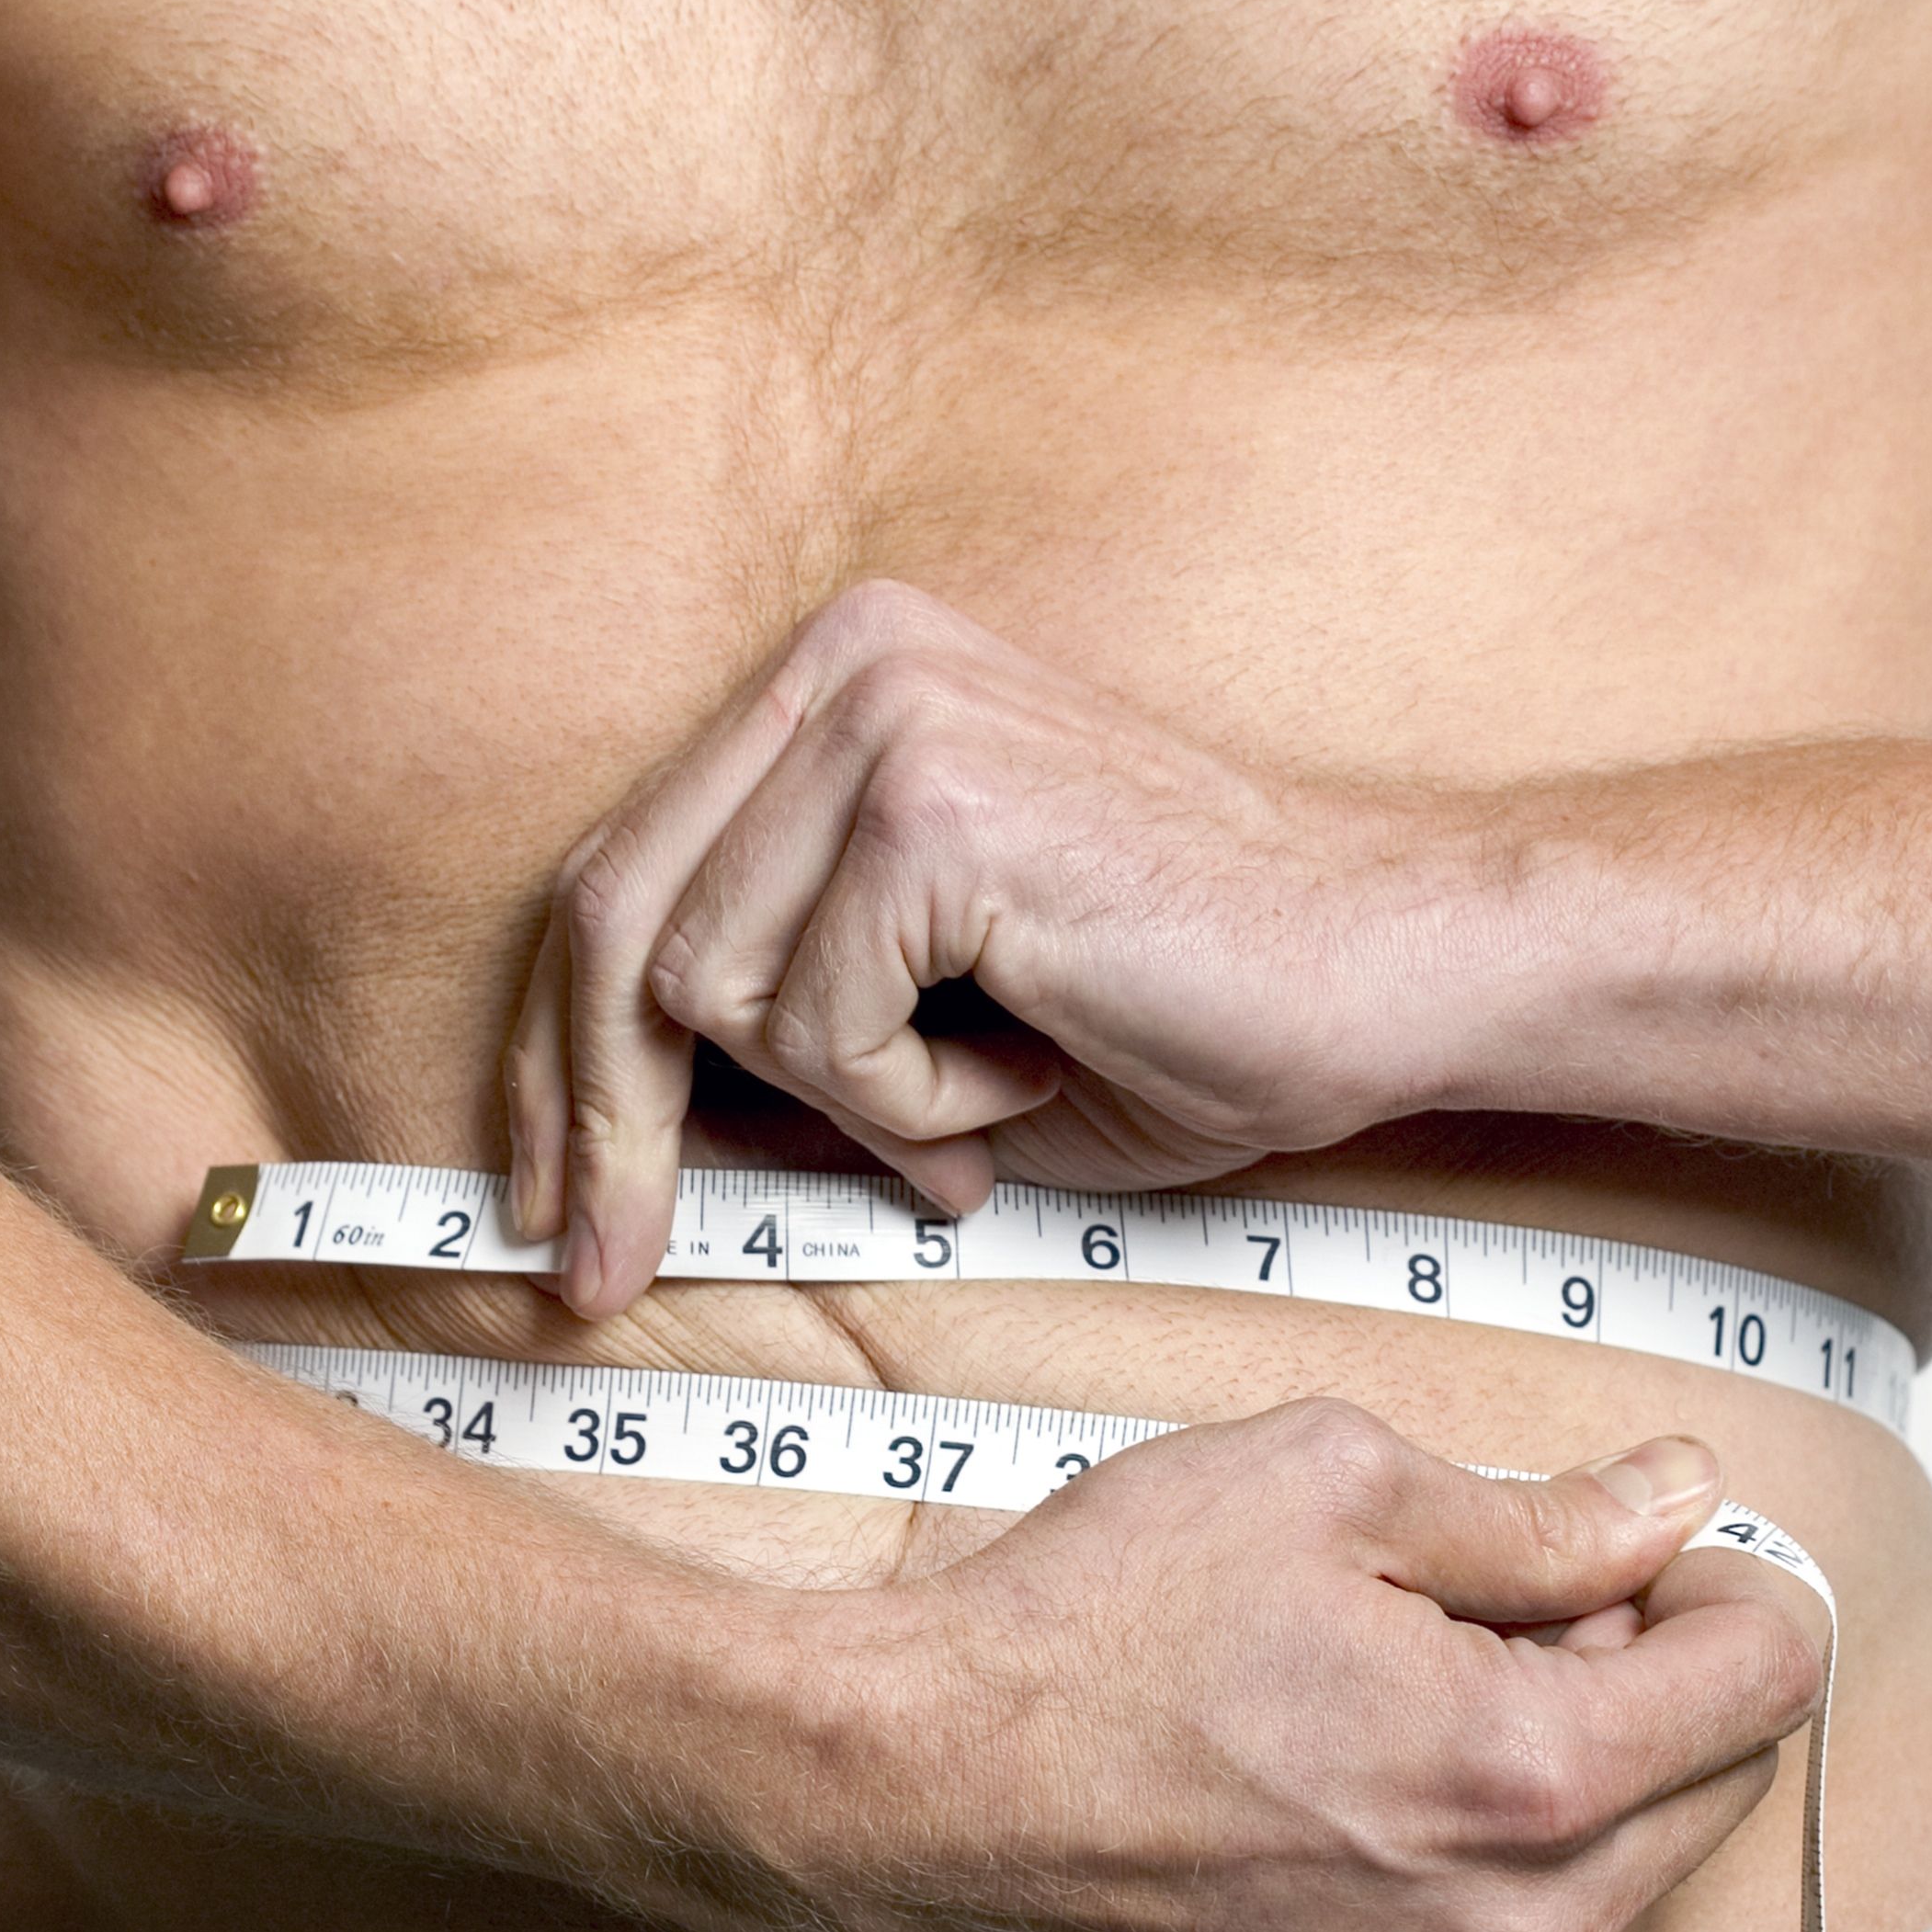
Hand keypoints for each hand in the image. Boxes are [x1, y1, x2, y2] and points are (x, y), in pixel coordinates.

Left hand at [507, 581, 1483, 1315]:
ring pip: (712, 991)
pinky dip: (913, 1103)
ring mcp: (886, 715)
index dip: (558, 1059)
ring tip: (987, 1099)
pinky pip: (819, 1027)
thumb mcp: (924, 1024)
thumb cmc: (1176, 1012)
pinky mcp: (934, 805)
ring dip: (846, 1104)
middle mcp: (844, 662)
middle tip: (607, 1269)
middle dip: (604, 1124)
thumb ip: (773, 1034)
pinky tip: (1032, 1068)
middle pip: (613, 924)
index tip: (550, 1205)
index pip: (619, 875)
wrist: (1381, 979)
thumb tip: (598, 1140)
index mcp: (834, 681)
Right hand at [731, 1405, 1829, 1931]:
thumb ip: (1542, 1512)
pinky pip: (1546, 1924)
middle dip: (1655, 1667)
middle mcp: (1525, 1927)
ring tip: (1416, 1680)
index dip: (1721, 1575)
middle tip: (1497, 1598)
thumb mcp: (1326, 1487)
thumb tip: (1681, 1496)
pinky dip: (1513, 1840)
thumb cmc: (1095, 1630)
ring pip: (1643, 1853)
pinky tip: (1376, 1768)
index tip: (1632, 1539)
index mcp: (1529, 1776)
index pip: (1771, 1674)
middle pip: (1728, 1773)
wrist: (923, 1798)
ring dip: (1586, 1756)